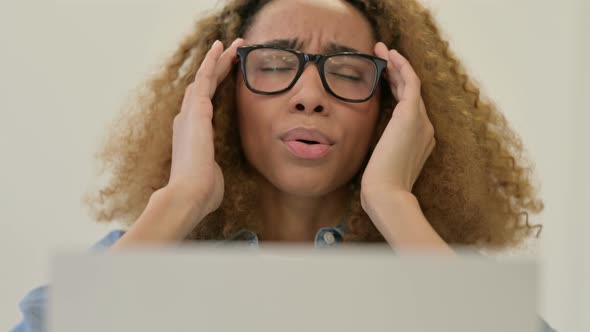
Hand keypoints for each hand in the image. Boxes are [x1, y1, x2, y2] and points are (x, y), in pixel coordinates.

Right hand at [167, 38, 244, 219]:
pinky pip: (205, 78)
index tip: (225, 76)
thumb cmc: (201, 192)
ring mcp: (189, 114)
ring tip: (231, 44)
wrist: (189, 195)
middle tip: (231, 52)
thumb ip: (212, 168)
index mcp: (191, 135)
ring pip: (204, 78)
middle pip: (203, 87)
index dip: (214, 88)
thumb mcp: (211, 176)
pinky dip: (212, 61)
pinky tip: (221, 48)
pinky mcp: (196, 110)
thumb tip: (213, 176)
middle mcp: (187, 120)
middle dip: (216, 68)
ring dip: (217, 60)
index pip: (204, 105)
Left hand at [361, 42, 435, 198]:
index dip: (396, 88)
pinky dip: (402, 67)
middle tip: (381, 56)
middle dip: (396, 72)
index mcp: (419, 140)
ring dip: (397, 64)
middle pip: (411, 93)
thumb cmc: (380, 186)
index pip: (408, 107)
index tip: (382, 76)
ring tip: (381, 50)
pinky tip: (390, 56)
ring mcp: (421, 121)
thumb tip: (371, 147)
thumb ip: (381, 150)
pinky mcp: (411, 115)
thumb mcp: (381, 164)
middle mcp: (425, 128)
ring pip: (411, 84)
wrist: (387, 194)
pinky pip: (411, 82)